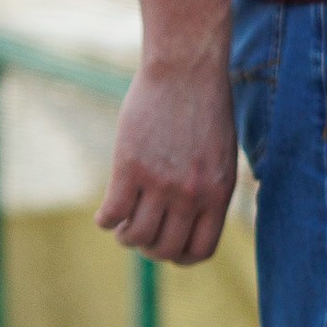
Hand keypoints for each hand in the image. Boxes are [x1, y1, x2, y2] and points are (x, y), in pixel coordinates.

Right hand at [96, 58, 238, 266]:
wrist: (185, 70)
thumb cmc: (204, 107)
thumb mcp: (221, 155)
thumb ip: (209, 188)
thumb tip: (191, 219)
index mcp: (218, 193)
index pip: (199, 250)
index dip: (179, 255)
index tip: (167, 244)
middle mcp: (191, 194)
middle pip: (164, 249)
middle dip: (149, 248)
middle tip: (139, 232)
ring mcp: (160, 183)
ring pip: (136, 236)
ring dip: (125, 236)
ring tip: (122, 223)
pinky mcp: (130, 168)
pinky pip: (112, 214)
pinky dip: (105, 220)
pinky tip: (106, 212)